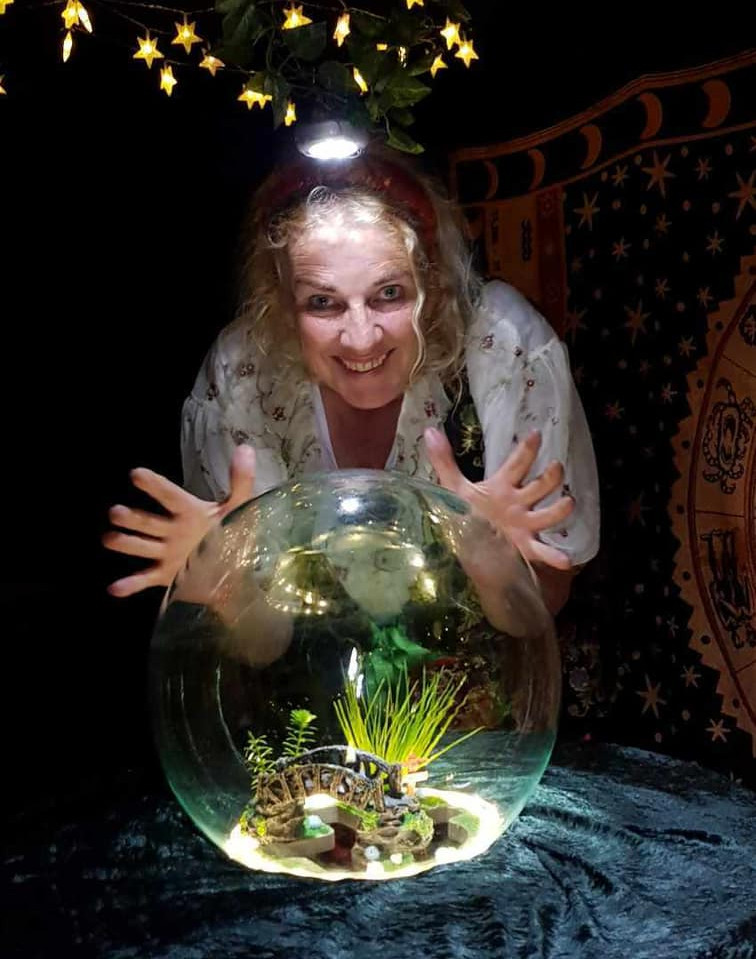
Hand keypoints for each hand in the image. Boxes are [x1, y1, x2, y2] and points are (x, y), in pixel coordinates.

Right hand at [104, 445, 255, 596]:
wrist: (236, 573)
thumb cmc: (234, 535)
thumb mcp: (239, 508)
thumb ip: (241, 480)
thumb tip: (245, 448)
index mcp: (189, 513)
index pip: (169, 496)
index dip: (154, 486)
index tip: (136, 474)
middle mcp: (172, 532)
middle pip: (147, 522)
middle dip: (130, 517)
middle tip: (115, 512)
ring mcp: (167, 555)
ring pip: (141, 547)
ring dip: (125, 543)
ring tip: (108, 538)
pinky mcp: (165, 577)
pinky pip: (145, 580)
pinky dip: (130, 585)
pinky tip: (114, 588)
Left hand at [424, 427, 573, 569]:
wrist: (466, 546)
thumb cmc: (466, 512)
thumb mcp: (454, 488)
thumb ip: (444, 461)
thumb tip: (429, 431)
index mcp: (502, 486)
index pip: (517, 464)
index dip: (526, 449)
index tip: (535, 434)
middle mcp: (518, 503)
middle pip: (540, 486)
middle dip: (550, 477)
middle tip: (556, 468)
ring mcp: (524, 525)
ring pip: (547, 515)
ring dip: (558, 510)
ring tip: (568, 503)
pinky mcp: (524, 546)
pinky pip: (541, 551)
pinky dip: (554, 556)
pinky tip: (565, 561)